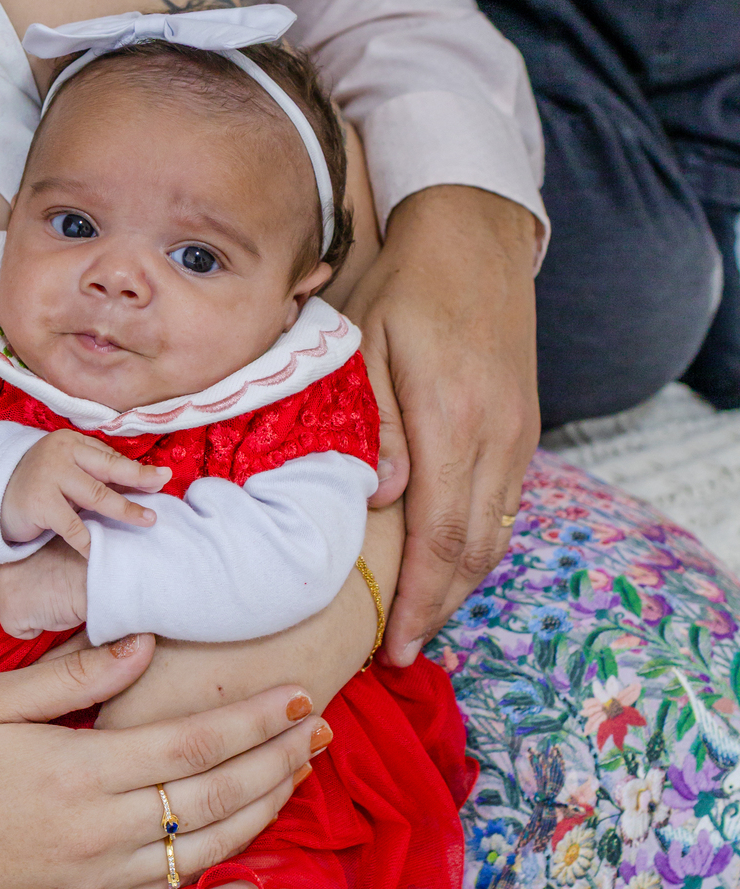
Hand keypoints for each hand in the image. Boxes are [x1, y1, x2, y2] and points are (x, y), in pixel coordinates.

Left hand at [0, 538, 88, 635]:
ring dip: (23, 613)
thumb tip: (25, 584)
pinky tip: (52, 615)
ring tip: (49, 605)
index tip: (33, 586)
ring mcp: (3, 590)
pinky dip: (34, 630)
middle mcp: (1, 568)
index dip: (16, 583)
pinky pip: (16, 631)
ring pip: (4, 612)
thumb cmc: (80, 565)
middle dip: (15, 599)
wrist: (93, 575)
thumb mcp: (47, 556)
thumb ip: (28, 565)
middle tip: (42, 598)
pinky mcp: (11, 612)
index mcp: (10, 550)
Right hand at [0, 637, 320, 888]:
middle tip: (322, 729)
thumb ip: (75, 672)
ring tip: (303, 770)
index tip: (295, 695)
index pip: (192, 745)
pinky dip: (228, 848)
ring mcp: (103, 875)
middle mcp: (101, 831)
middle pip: (217, 797)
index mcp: (79, 773)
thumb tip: (145, 642)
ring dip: (267, 807)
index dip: (253, 721)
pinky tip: (251, 819)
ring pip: (210, 846)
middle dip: (280, 762)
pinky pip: (181, 879)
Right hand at [1, 430, 170, 553]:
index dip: (136, 469)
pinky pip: (73, 527)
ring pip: (96, 496)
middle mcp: (60, 454)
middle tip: (162, 488)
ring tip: (147, 519)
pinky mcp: (40, 504)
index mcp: (70, 443)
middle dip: (139, 480)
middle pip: (108, 470)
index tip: (161, 477)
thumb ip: (95, 471)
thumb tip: (141, 479)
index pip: (109, 457)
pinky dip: (90, 541)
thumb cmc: (39, 484)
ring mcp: (49, 477)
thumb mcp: (66, 470)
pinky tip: (104, 550)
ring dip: (125, 510)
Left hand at [342, 185, 539, 665]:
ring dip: (459, 584)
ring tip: (419, 620)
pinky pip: (505, 505)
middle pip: (474, 550)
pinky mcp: (523, 426)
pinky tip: (446, 563)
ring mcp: (517, 434)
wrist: (474, 236)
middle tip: (400, 652)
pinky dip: (477, 546)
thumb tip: (379, 500)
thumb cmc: (404, 284)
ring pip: (496, 533)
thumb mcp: (366, 342)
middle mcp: (497, 437)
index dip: (418, 599)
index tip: (394, 645)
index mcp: (453, 421)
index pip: (441, 536)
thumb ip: (375, 424)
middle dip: (437, 608)